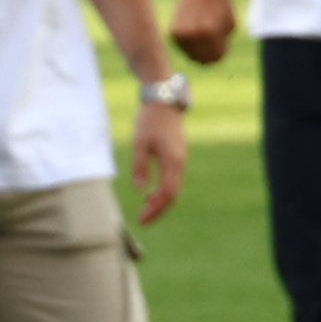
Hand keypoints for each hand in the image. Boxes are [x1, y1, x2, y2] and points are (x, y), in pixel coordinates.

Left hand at [127, 89, 189, 225]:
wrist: (164, 101)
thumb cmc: (150, 121)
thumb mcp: (140, 143)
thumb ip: (140, 167)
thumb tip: (141, 189)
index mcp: (172, 161)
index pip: (167, 194)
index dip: (155, 209)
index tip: (142, 219)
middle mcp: (180, 163)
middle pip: (173, 195)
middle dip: (158, 210)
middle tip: (143, 220)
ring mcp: (181, 160)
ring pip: (174, 188)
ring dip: (161, 201)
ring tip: (145, 209)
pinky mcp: (177, 156)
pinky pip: (174, 179)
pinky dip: (164, 190)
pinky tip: (151, 193)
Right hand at [165, 0, 236, 67]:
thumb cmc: (220, 4)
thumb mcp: (230, 25)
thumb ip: (224, 44)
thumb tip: (212, 60)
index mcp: (210, 33)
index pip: (216, 58)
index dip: (221, 54)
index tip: (222, 46)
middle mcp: (194, 34)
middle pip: (202, 59)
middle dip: (209, 54)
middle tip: (213, 42)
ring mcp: (182, 34)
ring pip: (191, 55)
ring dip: (198, 49)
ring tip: (204, 33)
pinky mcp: (173, 31)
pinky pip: (183, 47)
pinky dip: (190, 43)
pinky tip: (195, 31)